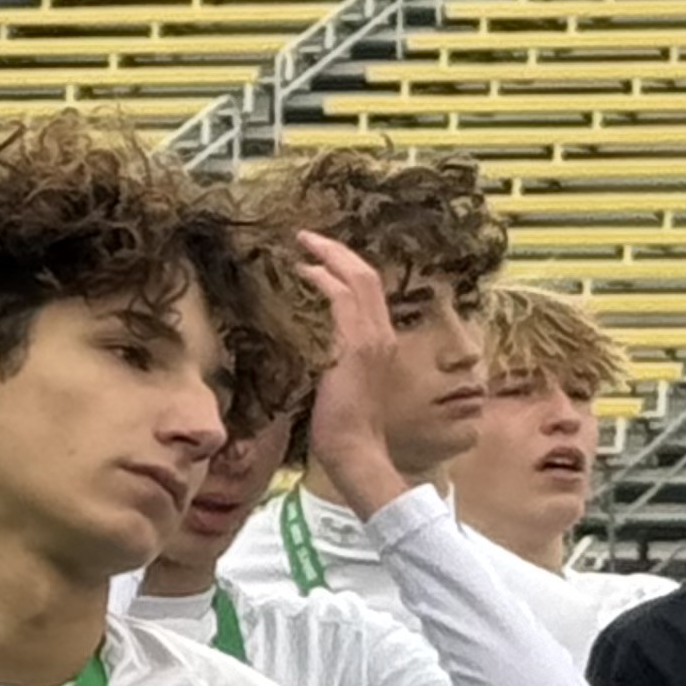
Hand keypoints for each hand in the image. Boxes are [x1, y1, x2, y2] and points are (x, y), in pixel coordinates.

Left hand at [292, 231, 414, 507]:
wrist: (355, 447)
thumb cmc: (344, 425)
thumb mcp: (340, 380)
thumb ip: (333, 354)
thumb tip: (306, 338)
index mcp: (382, 342)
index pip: (370, 292)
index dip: (345, 268)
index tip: (318, 257)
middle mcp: (382, 335)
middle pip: (367, 277)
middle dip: (337, 252)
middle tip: (307, 238)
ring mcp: (372, 338)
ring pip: (358, 280)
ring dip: (329, 257)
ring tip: (303, 245)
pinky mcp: (356, 344)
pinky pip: (342, 297)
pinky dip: (323, 279)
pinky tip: (304, 272)